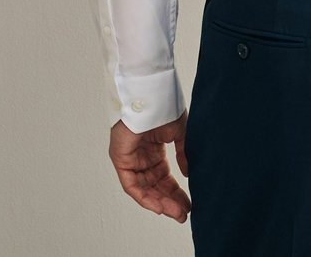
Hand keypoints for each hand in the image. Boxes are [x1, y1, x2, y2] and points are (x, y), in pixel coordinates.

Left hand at [108, 107, 190, 222]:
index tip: (189, 204)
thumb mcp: (179, 133)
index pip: (164, 177)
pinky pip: (131, 185)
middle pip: (155, 186)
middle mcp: (142, 157)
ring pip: (144, 189)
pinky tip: (159, 206)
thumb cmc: (164, 107)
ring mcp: (131, 159)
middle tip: (184, 214)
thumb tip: (188, 174)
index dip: (176, 192)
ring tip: (176, 213)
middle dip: (170, 201)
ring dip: (160, 202)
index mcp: (154, 150)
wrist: (151, 96)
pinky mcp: (121, 160)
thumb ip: (183, 154)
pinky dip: (144, 197)